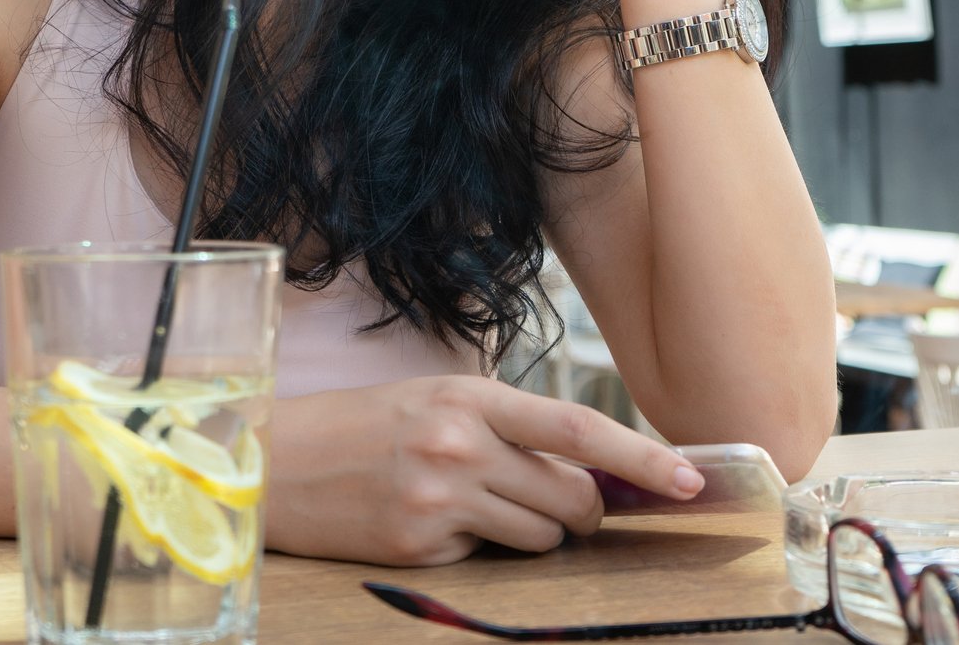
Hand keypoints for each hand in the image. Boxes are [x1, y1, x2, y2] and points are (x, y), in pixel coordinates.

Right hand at [261, 375, 703, 565]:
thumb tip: (586, 474)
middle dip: (583, 512)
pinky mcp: (418, 549)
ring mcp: (438, 500)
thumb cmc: (364, 428)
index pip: (579, 428)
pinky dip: (474, 549)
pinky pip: (486, 561)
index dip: (641, 457)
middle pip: (571, 498)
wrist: (270, 463)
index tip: (688, 477)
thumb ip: (509, 429)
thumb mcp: (439, 401)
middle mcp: (460, 444)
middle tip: (562, 506)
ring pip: (540, 538)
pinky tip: (430, 524)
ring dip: (531, 533)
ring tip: (478, 506)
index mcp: (472, 396)